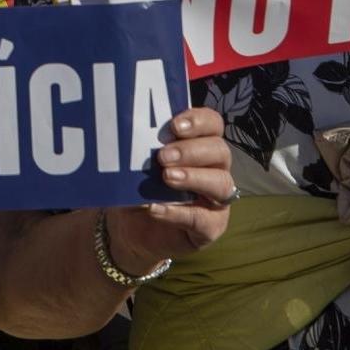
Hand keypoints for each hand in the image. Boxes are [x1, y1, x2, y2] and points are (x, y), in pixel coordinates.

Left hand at [104, 106, 236, 270]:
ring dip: (193, 177)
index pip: (212, 124)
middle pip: (220, 151)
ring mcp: (217, 199)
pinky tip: (155, 208)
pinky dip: (179, 213)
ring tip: (166, 177)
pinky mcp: (211, 227)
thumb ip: (140, 150)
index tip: (174, 125)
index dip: (199, 121)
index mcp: (200, 145)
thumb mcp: (135, 166)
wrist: (130, 229)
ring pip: (221, 183)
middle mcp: (214, 169)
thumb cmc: (138, 188)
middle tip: (163, 157)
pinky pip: (205, 219)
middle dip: (191, 151)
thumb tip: (128, 133)